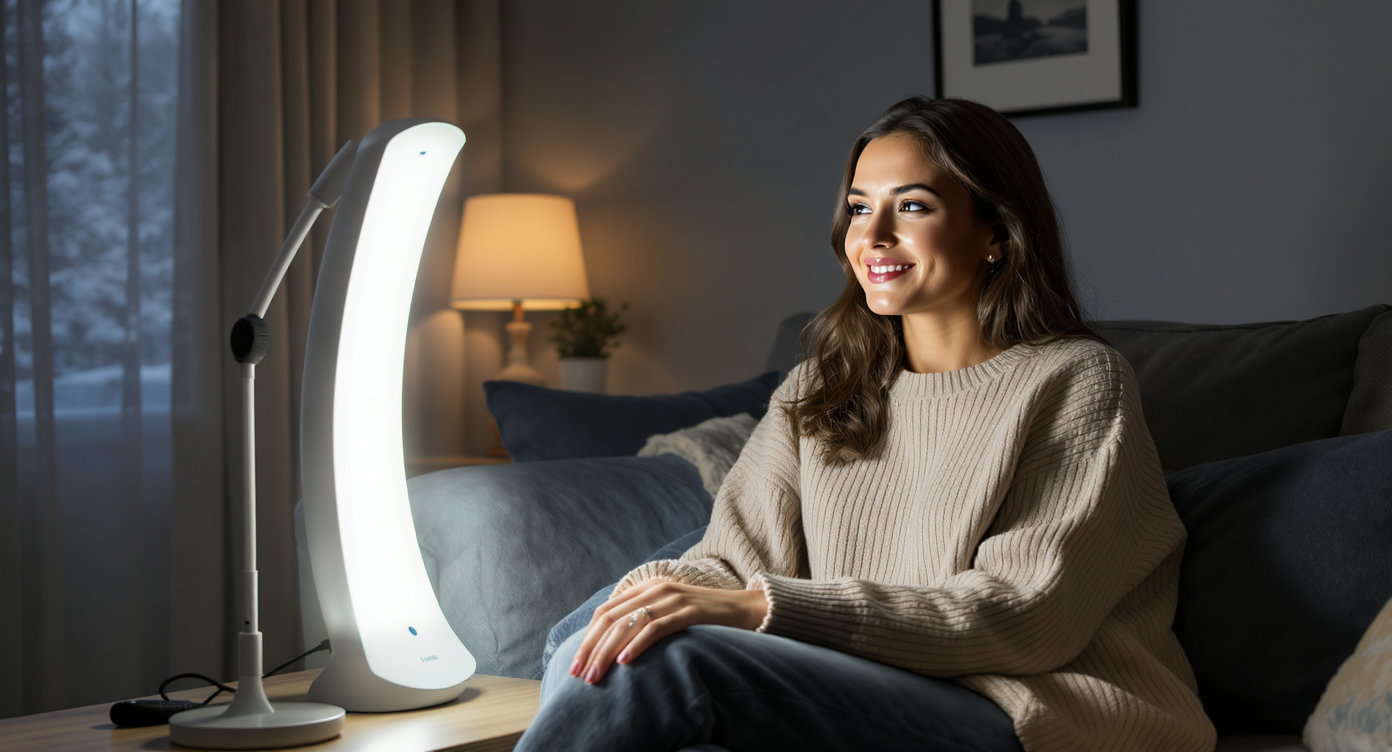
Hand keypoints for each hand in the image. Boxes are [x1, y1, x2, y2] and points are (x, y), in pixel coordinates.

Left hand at [570, 578, 767, 684]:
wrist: (745, 608)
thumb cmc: (705, 618)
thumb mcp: (669, 612)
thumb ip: (645, 619)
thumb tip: (613, 648)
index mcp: (646, 587)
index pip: (605, 612)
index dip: (587, 639)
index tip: (577, 665)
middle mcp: (655, 589)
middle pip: (611, 619)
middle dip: (590, 649)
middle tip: (579, 675)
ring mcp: (672, 598)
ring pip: (628, 625)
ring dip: (606, 653)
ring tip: (596, 675)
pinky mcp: (689, 611)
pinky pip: (656, 628)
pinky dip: (637, 645)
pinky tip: (625, 662)